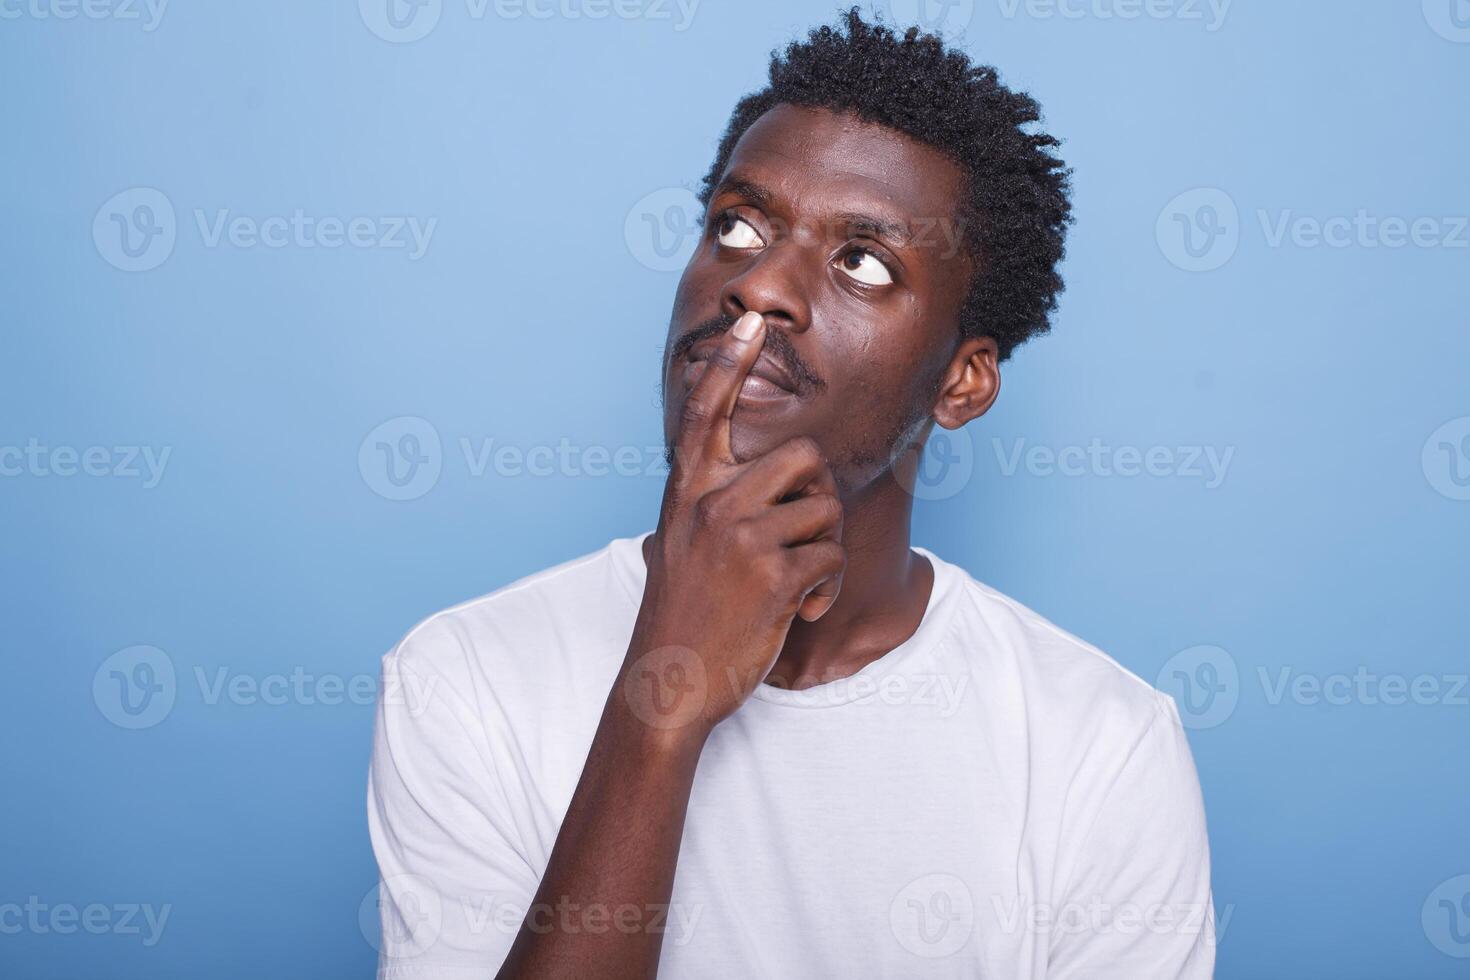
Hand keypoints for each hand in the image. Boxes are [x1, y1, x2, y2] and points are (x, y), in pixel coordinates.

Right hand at [625, 311, 846, 735]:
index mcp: (688, 493)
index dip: (728, 364)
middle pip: (803, 457)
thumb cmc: (680, 617)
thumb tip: (737, 482)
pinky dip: (826, 589)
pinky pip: (831, 558)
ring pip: (825, 509)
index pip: (706, 412)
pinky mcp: (772, 575)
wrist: (668, 682)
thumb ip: (705, 507)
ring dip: (824, 551)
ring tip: (797, 585)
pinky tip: (800, 610)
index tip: (748, 323)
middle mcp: (712, 504)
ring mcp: (742, 537)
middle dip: (818, 498)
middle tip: (803, 539)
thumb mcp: (677, 546)